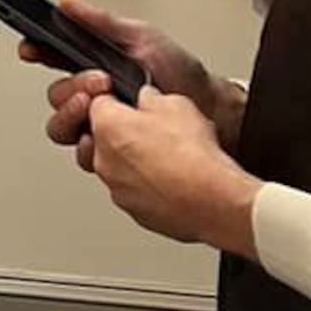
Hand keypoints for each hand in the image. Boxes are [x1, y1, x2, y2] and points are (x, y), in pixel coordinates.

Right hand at [19, 0, 230, 136]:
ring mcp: (103, 126)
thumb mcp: (141, 38)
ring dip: (72, 118)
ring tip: (98, 109)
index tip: (31, 50)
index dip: (37, 52)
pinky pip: (85, 157)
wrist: (211, 112)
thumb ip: (102, 22)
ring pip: (62, 128)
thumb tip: (68, 5)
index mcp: (96, 63)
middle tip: (97, 82)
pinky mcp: (112, 154)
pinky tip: (104, 137)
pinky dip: (90, 147)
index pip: (54, 57)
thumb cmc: (181, 74)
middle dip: (69, 88)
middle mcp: (95, 97)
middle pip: (56, 96)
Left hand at [76, 87, 261, 254]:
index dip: (118, 102)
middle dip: (125, 134)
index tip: (133, 105)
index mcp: (107, 126)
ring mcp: (118, 190)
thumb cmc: (193, 155)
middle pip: (104, 139)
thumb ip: (150, 98)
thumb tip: (148, 99)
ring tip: (169, 158)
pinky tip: (175, 181)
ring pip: (120, 169)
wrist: (213, 201)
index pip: (98, 104)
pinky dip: (150, 188)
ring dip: (137, 163)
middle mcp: (103, 160)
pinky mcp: (135, 212)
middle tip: (154, 131)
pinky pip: (137, 193)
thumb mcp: (175, 103)